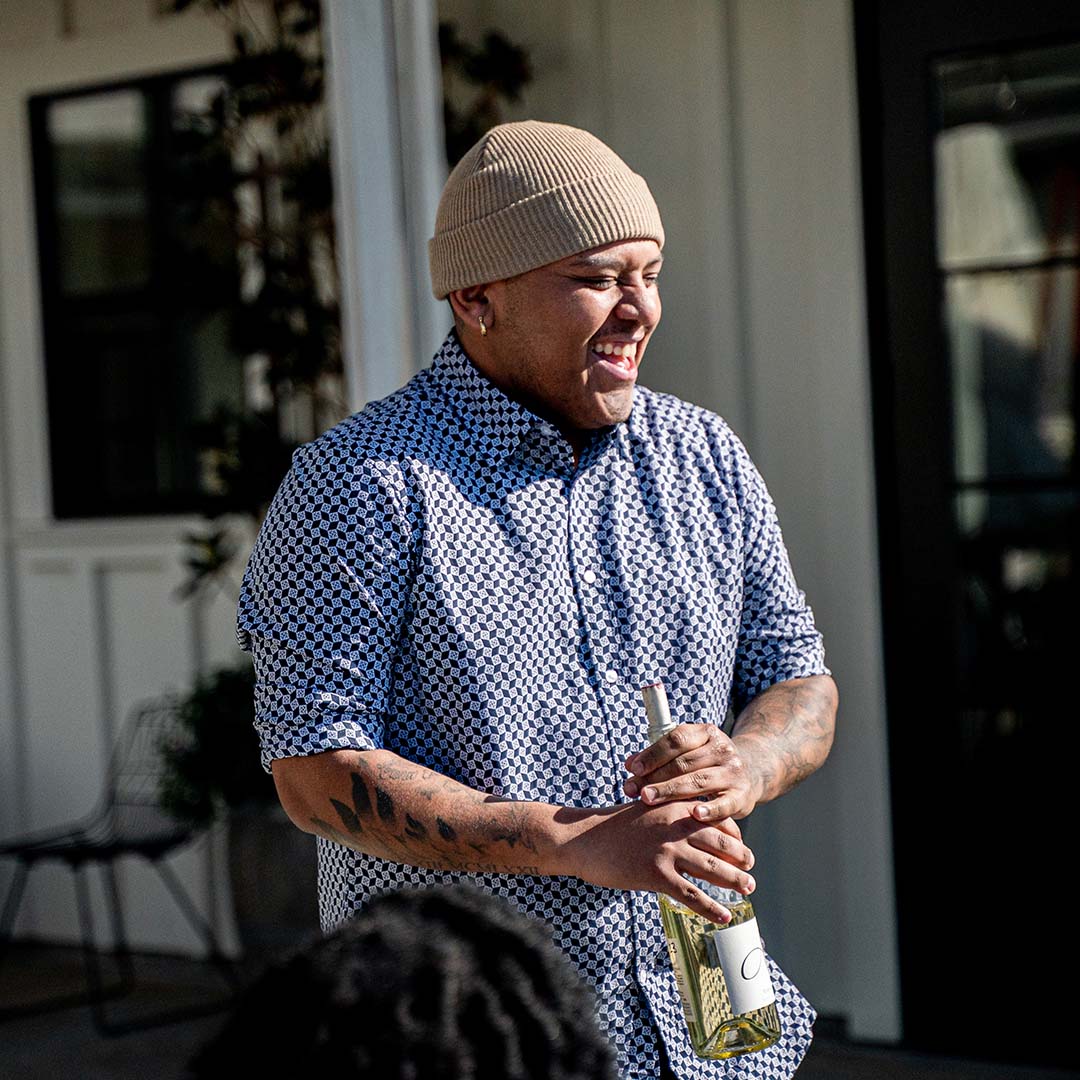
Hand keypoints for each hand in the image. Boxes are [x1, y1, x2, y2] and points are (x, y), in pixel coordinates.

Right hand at [555, 801, 754, 923]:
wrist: (583, 838)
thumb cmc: (613, 826)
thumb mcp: (646, 809)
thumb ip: (670, 814)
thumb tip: (694, 830)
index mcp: (674, 806)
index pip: (716, 818)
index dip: (733, 835)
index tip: (741, 847)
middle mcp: (675, 825)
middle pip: (720, 842)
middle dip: (740, 857)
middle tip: (750, 869)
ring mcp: (666, 850)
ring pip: (712, 868)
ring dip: (734, 881)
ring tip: (748, 889)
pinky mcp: (655, 874)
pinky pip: (691, 894)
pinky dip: (710, 907)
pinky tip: (723, 915)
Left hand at [623, 723, 760, 821]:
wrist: (751, 771)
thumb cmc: (707, 762)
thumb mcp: (689, 752)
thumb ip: (660, 757)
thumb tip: (630, 765)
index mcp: (706, 732)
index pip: (677, 739)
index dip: (653, 753)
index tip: (633, 768)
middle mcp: (722, 748)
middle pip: (683, 762)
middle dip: (655, 776)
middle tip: (632, 789)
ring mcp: (733, 771)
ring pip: (698, 781)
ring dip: (670, 791)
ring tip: (648, 799)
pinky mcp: (742, 795)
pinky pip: (725, 803)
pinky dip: (710, 809)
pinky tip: (694, 814)